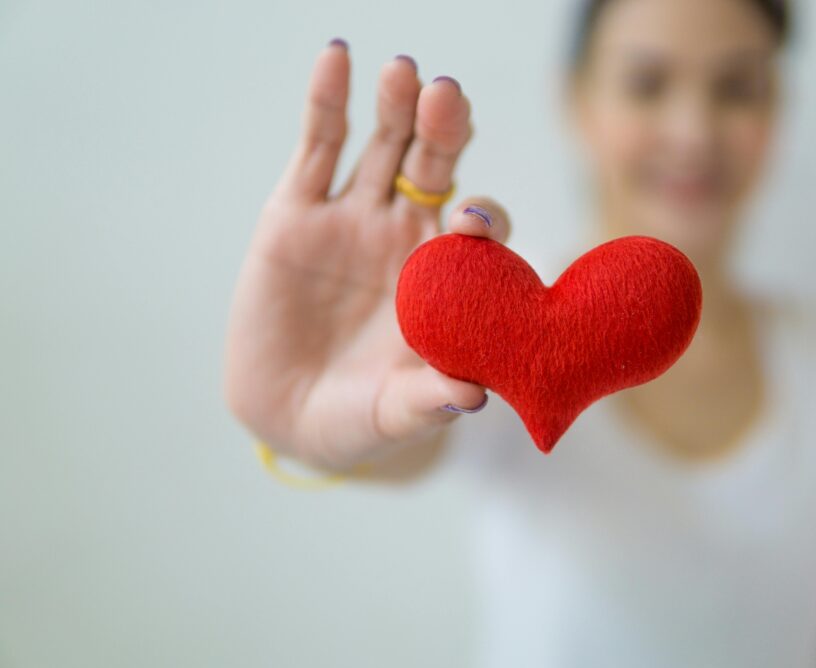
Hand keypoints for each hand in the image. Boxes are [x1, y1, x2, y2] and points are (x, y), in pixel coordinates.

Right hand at [223, 41, 511, 472]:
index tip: (473, 218)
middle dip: (446, 130)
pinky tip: (337, 57)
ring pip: (384, 146)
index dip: (482, 217)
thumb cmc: (360, 417)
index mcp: (448, 276)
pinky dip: (327, 101)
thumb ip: (429, 401)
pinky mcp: (297, 212)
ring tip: (404, 71)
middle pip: (438, 168)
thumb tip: (472, 397)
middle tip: (449, 96)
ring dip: (396, 105)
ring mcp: (354, 217)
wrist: (289, 416)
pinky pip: (317, 146)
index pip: (479, 232)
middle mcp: (407, 236)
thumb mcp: (395, 414)